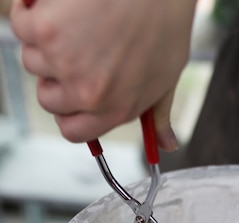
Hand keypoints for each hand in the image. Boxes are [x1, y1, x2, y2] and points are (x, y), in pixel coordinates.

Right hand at [11, 0, 196, 146]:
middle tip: (74, 47)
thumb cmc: (165, 23)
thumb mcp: (168, 78)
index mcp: (116, 110)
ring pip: (33, 61)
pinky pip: (22, 26)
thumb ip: (159, 115)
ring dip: (44, 41)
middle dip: (54, 75)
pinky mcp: (46, 31)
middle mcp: (89, 94)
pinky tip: (55, 3)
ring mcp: (65, 64)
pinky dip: (31, 11)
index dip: (67, 111)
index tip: (70, 92)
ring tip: (75, 20)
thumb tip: (167, 145)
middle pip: (47, 99)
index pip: (73, 132)